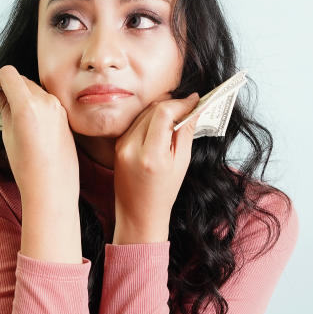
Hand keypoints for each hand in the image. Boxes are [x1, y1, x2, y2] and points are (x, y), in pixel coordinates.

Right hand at [0, 65, 78, 208]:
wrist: (52, 187)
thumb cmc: (28, 167)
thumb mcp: (8, 134)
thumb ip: (4, 109)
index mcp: (28, 105)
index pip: (8, 75)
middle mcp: (46, 101)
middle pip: (22, 80)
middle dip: (6, 85)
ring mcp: (58, 108)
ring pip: (34, 89)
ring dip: (20, 93)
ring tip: (7, 108)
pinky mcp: (65, 116)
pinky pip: (46, 101)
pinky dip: (33, 102)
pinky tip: (24, 116)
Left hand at [112, 92, 200, 242]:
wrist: (138, 214)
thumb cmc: (163, 193)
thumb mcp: (181, 163)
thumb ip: (186, 133)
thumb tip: (194, 108)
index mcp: (150, 155)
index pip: (164, 113)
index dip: (181, 103)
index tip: (195, 100)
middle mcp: (132, 148)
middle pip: (153, 110)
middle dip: (173, 104)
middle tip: (190, 106)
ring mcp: (121, 146)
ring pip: (144, 114)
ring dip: (162, 110)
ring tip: (178, 115)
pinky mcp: (117, 145)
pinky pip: (136, 123)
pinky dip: (150, 119)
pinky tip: (162, 125)